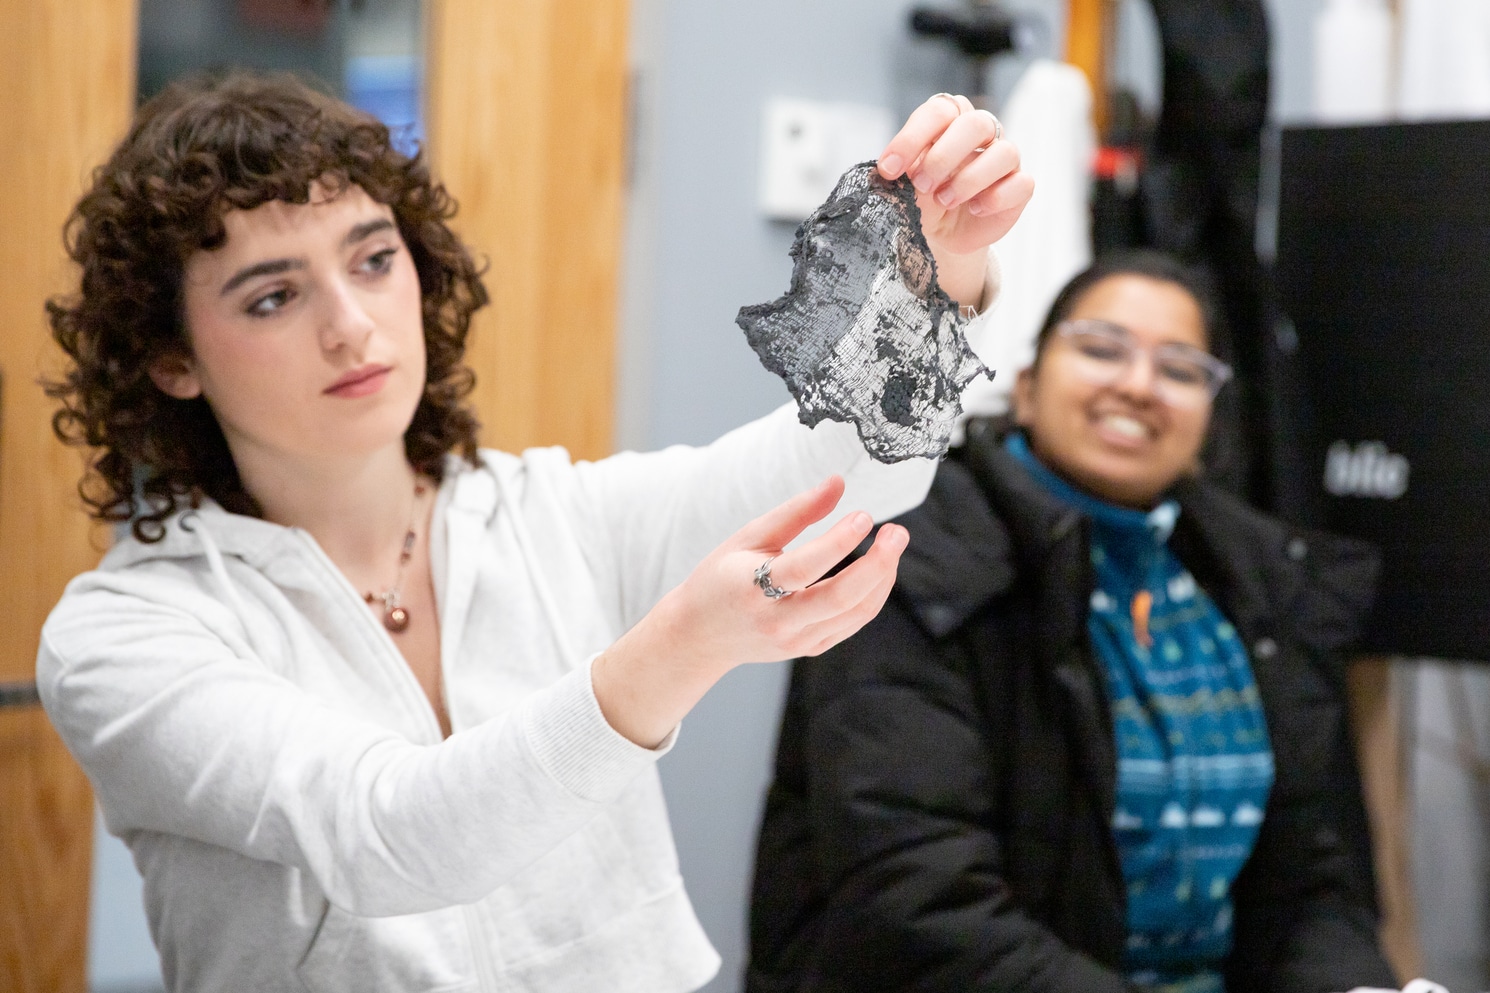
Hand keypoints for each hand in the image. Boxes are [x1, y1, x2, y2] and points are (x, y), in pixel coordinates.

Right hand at [592, 476, 908, 746]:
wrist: (700, 635)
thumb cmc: (722, 577)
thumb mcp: (749, 536)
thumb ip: (795, 512)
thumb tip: (839, 483)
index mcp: (754, 589)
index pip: (805, 567)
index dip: (839, 541)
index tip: (865, 515)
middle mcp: (778, 621)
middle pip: (840, 598)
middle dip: (878, 564)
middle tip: (897, 532)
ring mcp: (796, 640)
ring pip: (855, 612)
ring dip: (882, 577)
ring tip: (892, 543)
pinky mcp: (809, 649)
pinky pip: (852, 623)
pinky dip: (872, 595)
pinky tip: (878, 569)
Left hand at [876, 93, 1034, 306]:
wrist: (943, 234)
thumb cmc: (924, 200)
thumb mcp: (906, 186)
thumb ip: (901, 173)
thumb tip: (890, 170)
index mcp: (951, 121)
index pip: (939, 111)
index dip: (912, 138)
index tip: (889, 169)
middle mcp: (982, 133)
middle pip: (975, 124)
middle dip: (943, 156)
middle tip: (922, 185)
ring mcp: (1005, 158)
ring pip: (1004, 152)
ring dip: (969, 179)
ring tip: (945, 200)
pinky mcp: (1019, 187)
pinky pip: (1021, 183)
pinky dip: (996, 197)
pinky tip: (975, 209)